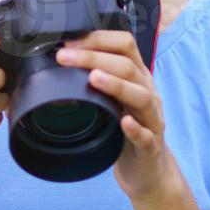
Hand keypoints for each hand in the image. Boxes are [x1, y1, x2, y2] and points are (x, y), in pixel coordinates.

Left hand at [55, 30, 179, 201]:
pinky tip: (124, 122)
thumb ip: (93, 80)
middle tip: (65, 57)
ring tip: (93, 78)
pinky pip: (147, 136)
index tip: (68, 43)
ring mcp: (151, 120)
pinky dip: (135, 128)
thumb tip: (58, 61)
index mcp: (137, 78)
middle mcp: (147, 93)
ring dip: (117, 85)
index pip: (125, 45)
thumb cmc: (123, 131)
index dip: (98, 39)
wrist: (147, 170)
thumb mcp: (110, 100)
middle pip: (128, 66)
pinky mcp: (151, 147)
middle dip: (95, 58)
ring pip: (141, 96)